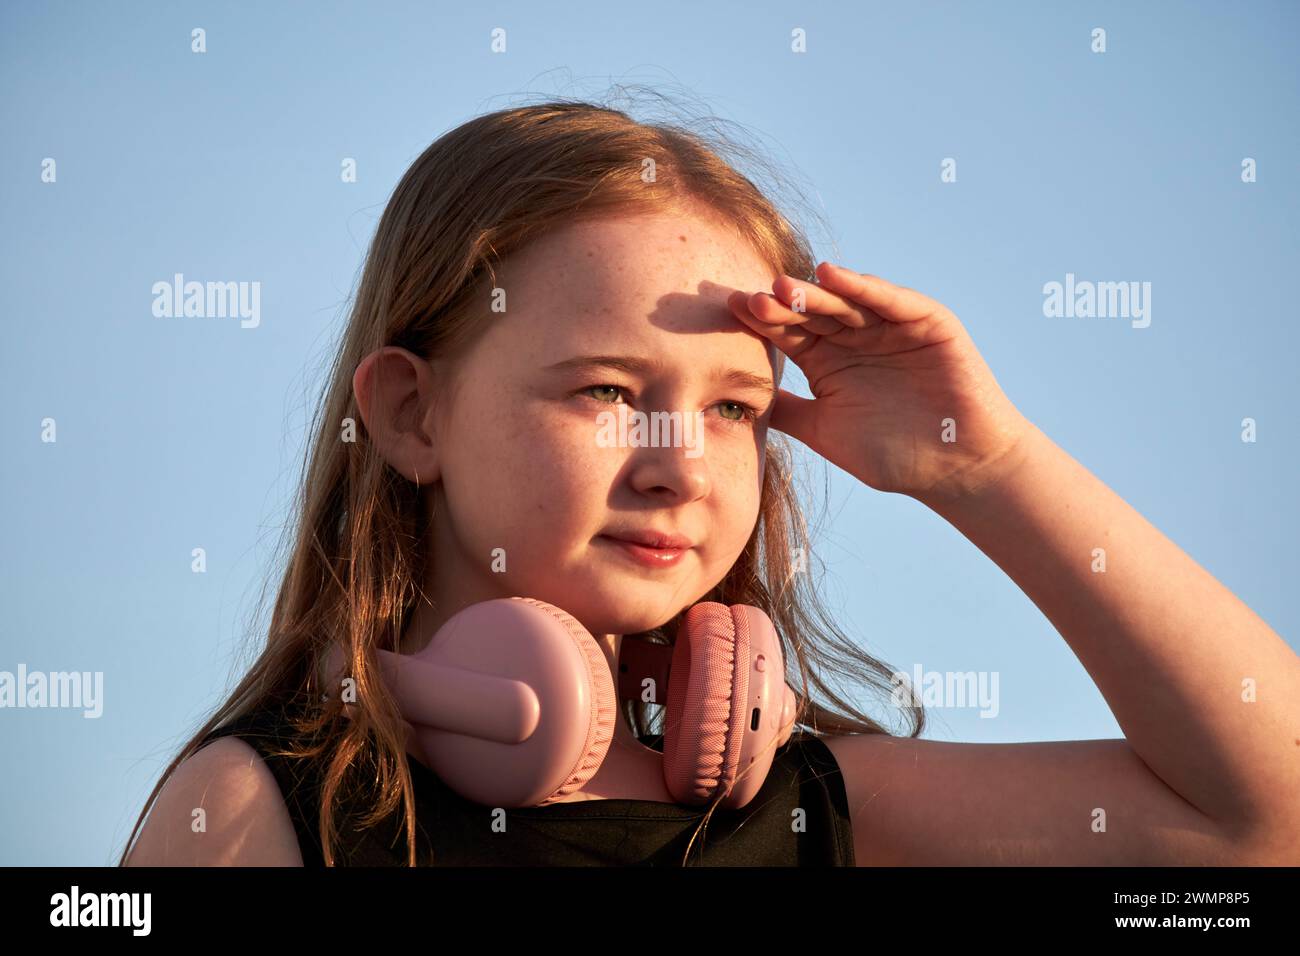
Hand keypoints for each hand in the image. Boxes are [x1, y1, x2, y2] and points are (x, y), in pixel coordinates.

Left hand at [727, 262, 1029, 501]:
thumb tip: (730, 403)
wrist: (956, 468)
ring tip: (784, 286)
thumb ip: (786, 412)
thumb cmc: (893, 456)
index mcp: (826, 359)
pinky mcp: (926, 320)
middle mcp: (854, 336)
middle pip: (810, 313)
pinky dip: (864, 287)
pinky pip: (891, 300)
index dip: (759, 322)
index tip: (726, 313)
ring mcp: (889, 325)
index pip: (786, 333)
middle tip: (750, 299)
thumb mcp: (825, 431)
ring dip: (815, 293)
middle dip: (782, 306)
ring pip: (845, 302)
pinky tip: (835, 277)